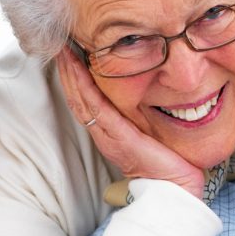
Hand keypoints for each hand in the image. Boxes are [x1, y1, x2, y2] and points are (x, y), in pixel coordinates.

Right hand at [56, 47, 204, 200]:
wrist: (174, 191)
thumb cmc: (167, 164)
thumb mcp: (152, 135)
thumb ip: (144, 119)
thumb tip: (152, 94)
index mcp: (111, 132)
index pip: (88, 100)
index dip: (77, 77)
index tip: (72, 53)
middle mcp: (105, 133)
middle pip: (78, 97)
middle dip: (69, 70)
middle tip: (60, 44)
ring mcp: (110, 136)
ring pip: (82, 100)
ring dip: (71, 74)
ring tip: (64, 51)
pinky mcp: (120, 138)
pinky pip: (97, 108)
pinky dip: (84, 87)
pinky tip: (78, 70)